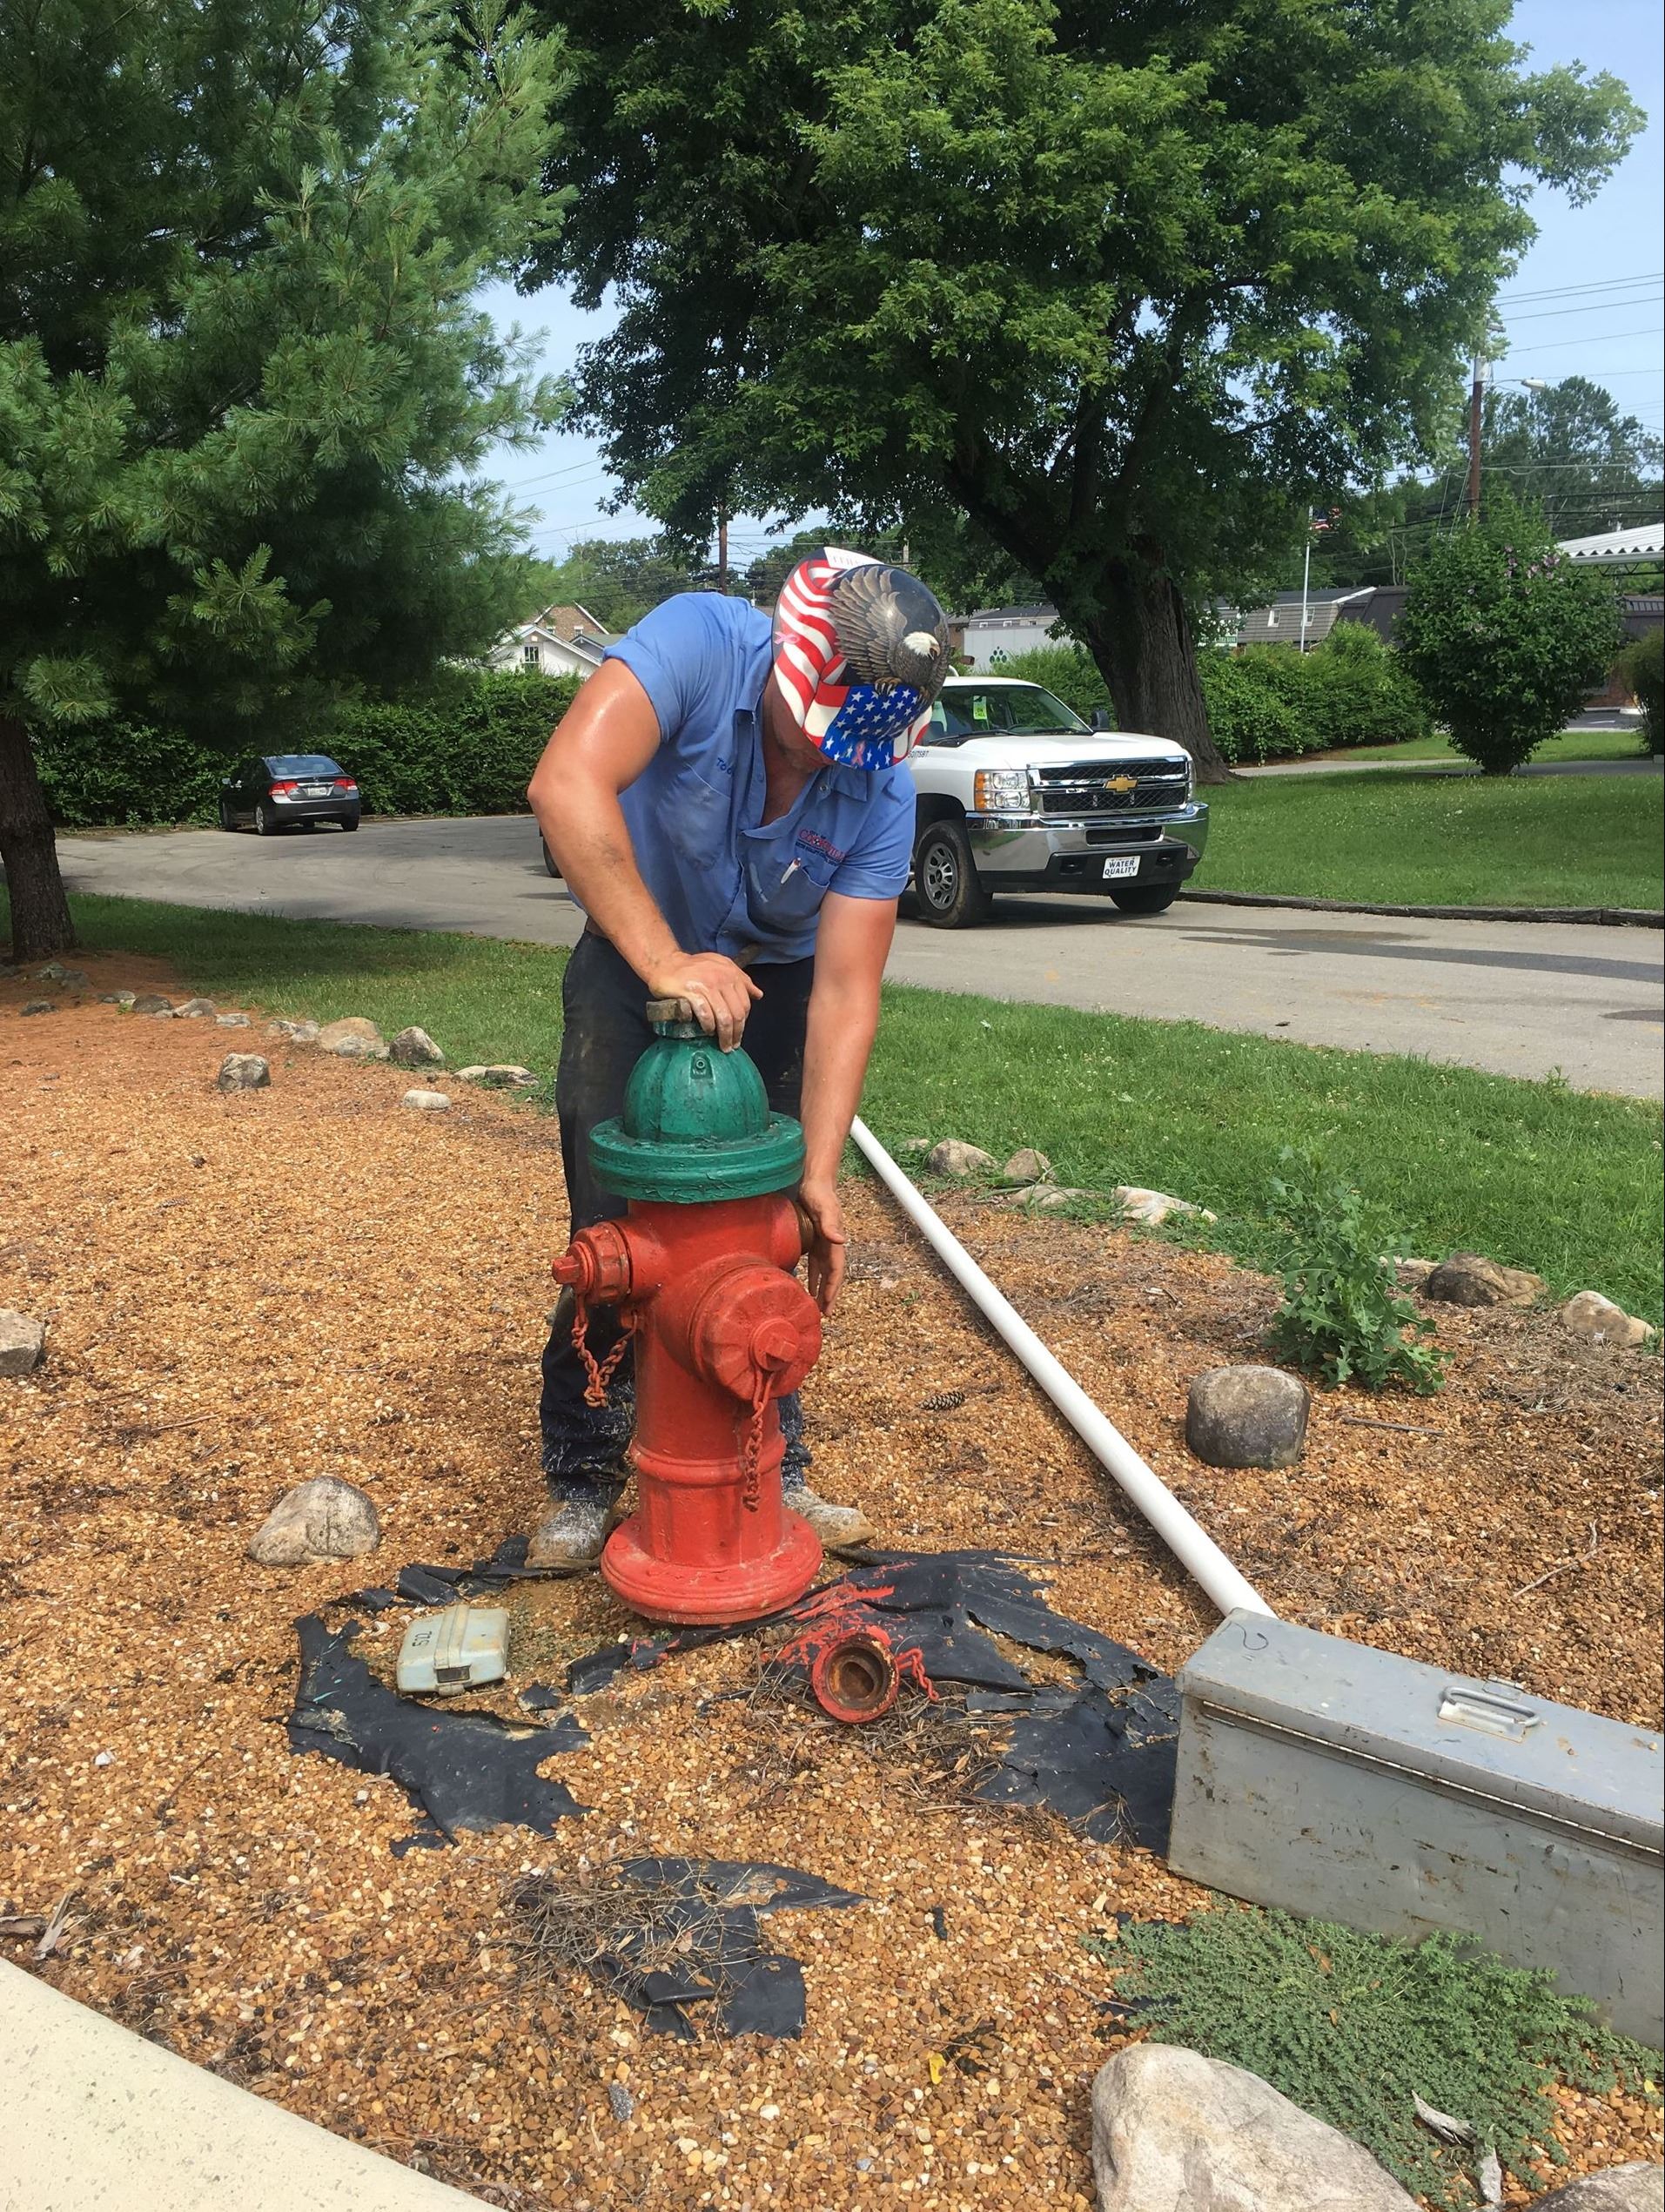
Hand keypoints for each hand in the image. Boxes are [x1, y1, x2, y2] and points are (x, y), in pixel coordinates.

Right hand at [645, 952, 761, 1051]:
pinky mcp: (691, 992)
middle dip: (736, 1033)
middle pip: (736, 1013)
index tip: (739, 1033)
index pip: (745, 1003)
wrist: (666, 963)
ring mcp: (706, 985)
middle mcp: (721, 978)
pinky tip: (708, 1032)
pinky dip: (709, 1026)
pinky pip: (705, 1014)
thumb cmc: (693, 967)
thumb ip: (741, 979)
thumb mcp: (720, 966)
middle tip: (732, 1046)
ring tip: (723, 1046)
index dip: (743, 1022)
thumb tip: (758, 994)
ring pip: (723, 1017)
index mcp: (730, 973)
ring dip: (725, 1035)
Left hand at [799, 1178, 847, 1314]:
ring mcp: (822, 1245)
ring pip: (822, 1273)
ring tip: (816, 1306)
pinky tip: (806, 1287)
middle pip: (831, 1276)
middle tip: (824, 1314)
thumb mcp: (825, 1207)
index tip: (828, 1305)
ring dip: (820, 1289)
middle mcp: (831, 1246)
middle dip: (828, 1295)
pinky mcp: (812, 1241)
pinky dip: (811, 1277)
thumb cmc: (820, 1194)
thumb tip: (841, 1241)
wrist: (814, 1182)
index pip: (836, 1271)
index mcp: (835, 1242)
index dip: (833, 1289)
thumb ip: (831, 1223)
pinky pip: (814, 1265)